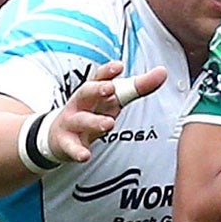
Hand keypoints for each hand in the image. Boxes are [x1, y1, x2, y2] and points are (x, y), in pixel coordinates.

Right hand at [50, 61, 166, 163]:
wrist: (58, 135)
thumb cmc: (91, 112)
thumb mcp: (113, 100)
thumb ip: (138, 87)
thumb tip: (162, 72)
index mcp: (93, 93)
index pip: (99, 78)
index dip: (108, 72)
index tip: (119, 66)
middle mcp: (80, 104)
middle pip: (85, 92)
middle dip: (97, 89)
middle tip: (110, 89)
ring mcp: (71, 123)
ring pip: (81, 120)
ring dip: (94, 121)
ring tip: (108, 124)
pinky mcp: (67, 142)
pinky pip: (71, 147)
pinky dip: (77, 151)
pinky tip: (85, 155)